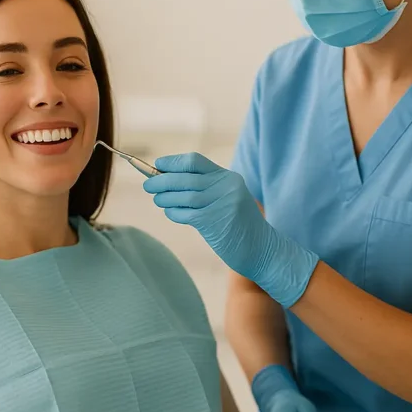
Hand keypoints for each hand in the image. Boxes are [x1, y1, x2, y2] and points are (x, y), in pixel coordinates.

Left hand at [142, 152, 317, 307]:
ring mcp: (221, 203)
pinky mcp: (214, 222)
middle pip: (185, 177)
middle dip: (162, 180)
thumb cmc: (239, 226)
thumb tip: (166, 179)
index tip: (158, 165)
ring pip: (183, 195)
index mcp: (228, 177)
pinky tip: (171, 213)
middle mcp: (226, 187)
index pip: (195, 161)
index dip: (173, 162)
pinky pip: (185, 213)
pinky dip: (173, 212)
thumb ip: (204, 188)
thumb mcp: (227, 199)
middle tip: (148, 185)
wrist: (263, 250)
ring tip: (158, 200)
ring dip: (165, 197)